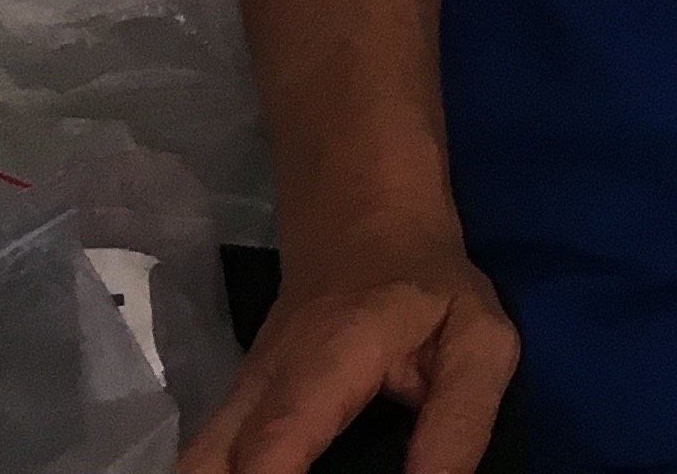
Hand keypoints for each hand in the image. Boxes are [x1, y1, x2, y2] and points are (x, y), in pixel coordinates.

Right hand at [181, 231, 516, 473]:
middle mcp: (260, 383)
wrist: (364, 227)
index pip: (275, 441)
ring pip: (197, 464)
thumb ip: (460, 421)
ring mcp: (234, 396)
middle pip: (206, 466)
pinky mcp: (229, 411)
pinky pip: (208, 460)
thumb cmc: (427, 288)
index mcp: (324, 362)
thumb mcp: (480, 341)